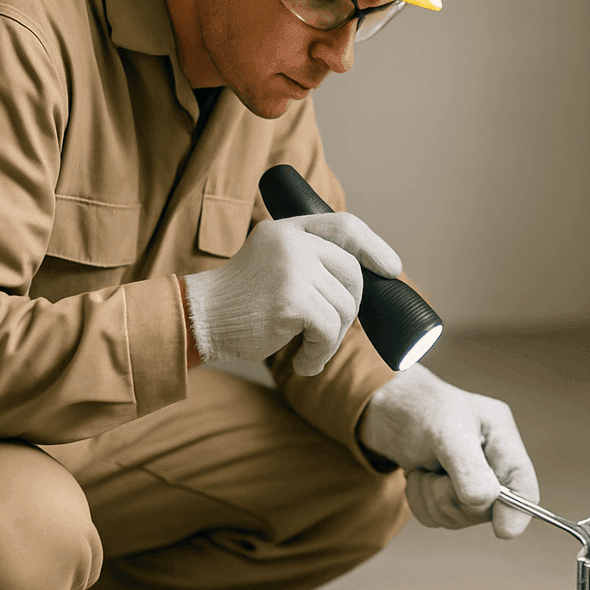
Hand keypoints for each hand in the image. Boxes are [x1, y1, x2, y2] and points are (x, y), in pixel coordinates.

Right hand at [183, 214, 400, 375]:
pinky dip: (321, 354)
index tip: (392, 269)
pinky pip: (330, 331)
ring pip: (344, 308)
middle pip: (352, 274)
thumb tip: (361, 283)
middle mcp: (292, 243)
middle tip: (328, 333)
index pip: (345, 227)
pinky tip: (302, 363)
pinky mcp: (292, 300)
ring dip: (331, 339)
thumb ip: (307, 262)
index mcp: (288, 229)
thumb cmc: (238, 303)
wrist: (197, 320)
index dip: (374, 247)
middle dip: (350, 309)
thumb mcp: (272, 265)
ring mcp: (292, 269)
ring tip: (308, 352)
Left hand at [359, 365, 540, 538]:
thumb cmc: (421, 409)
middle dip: (450, 496)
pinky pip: (436, 518)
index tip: (502, 530)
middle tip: (433, 472)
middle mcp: (491, 465)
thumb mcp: (446, 430)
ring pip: (457, 518)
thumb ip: (469, 468)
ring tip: (423, 469)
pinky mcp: (447, 495)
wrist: (388, 410)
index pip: (524, 488)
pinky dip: (419, 501)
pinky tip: (418, 477)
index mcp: (502, 440)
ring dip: (430, 498)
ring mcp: (470, 483)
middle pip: (487, 510)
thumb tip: (485, 502)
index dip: (518, 512)